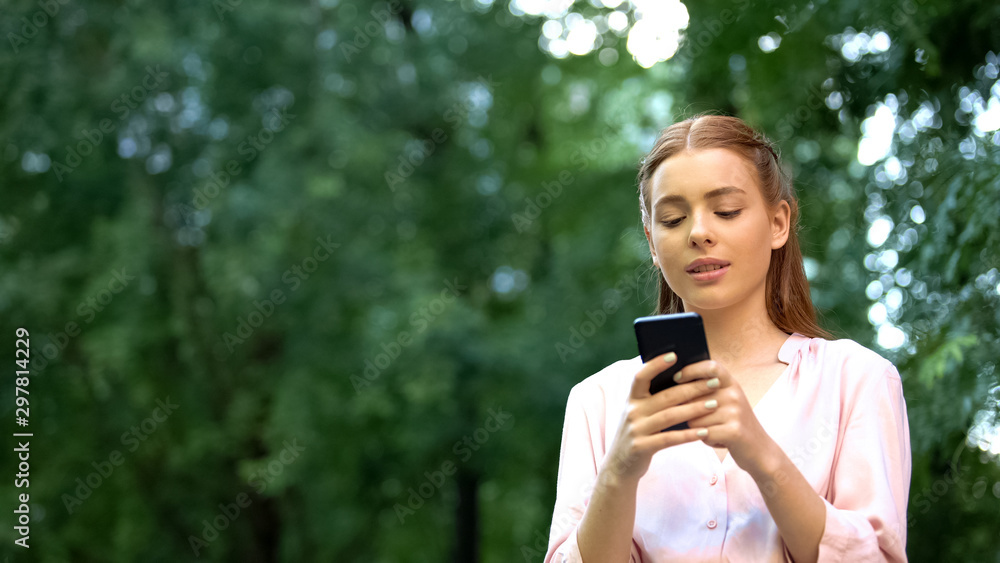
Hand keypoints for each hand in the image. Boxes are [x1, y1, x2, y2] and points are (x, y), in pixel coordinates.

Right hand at [602, 352, 722, 485]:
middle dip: (692, 388)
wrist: (620, 465)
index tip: (674, 355)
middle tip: (714, 382)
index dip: (655, 364)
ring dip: (695, 409)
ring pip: (670, 416)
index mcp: (631, 399)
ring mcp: (636, 430)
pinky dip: (688, 435)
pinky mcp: (642, 447)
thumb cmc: (638, 433)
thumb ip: (653, 398)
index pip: (640, 376)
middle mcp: (632, 411)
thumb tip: (680, 379)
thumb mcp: (639, 413)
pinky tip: (704, 432)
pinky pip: (669, 438)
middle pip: (666, 396)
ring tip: (714, 404)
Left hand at [675, 360, 774, 474]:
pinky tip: (718, 440)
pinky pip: (704, 434)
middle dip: (690, 412)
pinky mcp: (734, 431)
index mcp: (731, 383)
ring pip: (695, 419)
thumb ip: (706, 391)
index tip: (676, 379)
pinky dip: (707, 440)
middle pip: (693, 398)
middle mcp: (734, 394)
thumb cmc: (734, 424)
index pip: (710, 366)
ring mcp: (735, 412)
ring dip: (699, 429)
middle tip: (702, 420)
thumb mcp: (726, 401)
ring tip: (715, 431)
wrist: (761, 450)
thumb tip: (673, 385)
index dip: (691, 370)